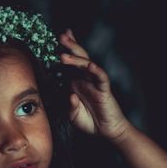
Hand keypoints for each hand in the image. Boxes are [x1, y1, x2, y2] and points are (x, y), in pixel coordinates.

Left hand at [58, 28, 130, 142]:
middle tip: (62, 36)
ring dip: (76, 58)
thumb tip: (70, 95)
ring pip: (87, 65)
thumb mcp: (73, 115)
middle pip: (79, 58)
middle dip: (71, 46)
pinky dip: (96, 70)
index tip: (60, 37)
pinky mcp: (104, 90)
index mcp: (76, 82)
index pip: (71, 63)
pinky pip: (101, 78)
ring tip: (64, 54)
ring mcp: (95, 83)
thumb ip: (69, 105)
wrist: (106, 132)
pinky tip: (90, 65)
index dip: (67, 50)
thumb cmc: (89, 122)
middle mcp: (85, 80)